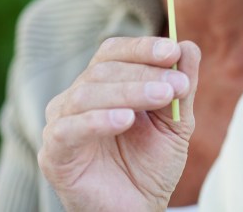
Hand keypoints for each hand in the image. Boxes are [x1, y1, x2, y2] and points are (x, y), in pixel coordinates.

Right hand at [39, 37, 200, 211]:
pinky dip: (97, 121)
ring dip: (128, 92)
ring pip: (86, 95)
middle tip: (177, 84)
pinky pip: (67, 130)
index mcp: (101, 85)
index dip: (140, 48)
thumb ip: (182, 87)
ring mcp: (61, 124)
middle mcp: (76, 98)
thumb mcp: (175, 124)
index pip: (113, 52)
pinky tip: (125, 119)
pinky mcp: (53, 154)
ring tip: (162, 97)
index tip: (172, 50)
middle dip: (143, 73)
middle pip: (102, 71)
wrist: (138, 211)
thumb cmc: (150, 166)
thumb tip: (189, 47)